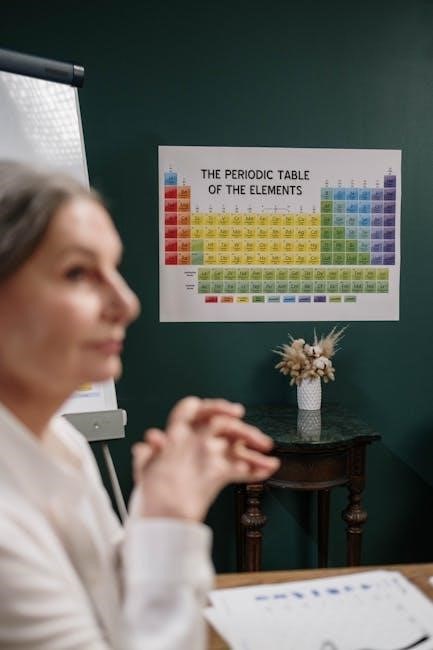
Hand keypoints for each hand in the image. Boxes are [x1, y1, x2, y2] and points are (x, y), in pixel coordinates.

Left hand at [132, 397, 279, 521]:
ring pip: (235, 447)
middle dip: (244, 431)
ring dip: (253, 451)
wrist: (160, 516)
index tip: (233, 412)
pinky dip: (253, 469)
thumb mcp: (146, 469)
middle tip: (259, 439)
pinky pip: (239, 467)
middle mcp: (197, 440)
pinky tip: (265, 470)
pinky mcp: (218, 473)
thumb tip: (152, 439)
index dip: (216, 407)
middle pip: (224, 427)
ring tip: (268, 458)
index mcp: (179, 433)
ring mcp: (210, 456)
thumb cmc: (152, 488)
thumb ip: (148, 454)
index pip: (196, 410)